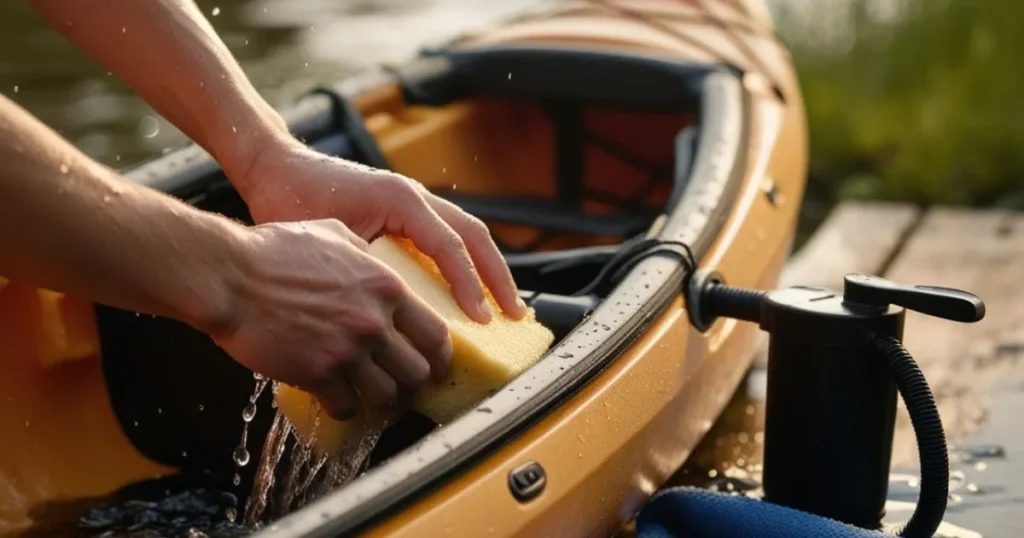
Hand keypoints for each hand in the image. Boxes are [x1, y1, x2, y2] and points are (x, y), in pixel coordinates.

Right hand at [212, 219, 451, 419]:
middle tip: (403, 389)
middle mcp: (373, 322)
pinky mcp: (317, 374)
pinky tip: (337, 400)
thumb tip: (375, 258)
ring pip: (387, 395)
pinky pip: (347, 406)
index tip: (436, 366)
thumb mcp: (333, 233)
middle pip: (418, 372)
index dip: (441, 357)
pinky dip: (345, 409)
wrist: (229, 276)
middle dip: (413, 385)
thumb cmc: (273, 250)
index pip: (435, 333)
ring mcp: (347, 350)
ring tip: (371, 398)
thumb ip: (364, 252)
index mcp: (385, 287)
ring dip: (381, 401)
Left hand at [235, 139, 527, 323]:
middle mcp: (414, 196)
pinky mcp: (406, 212)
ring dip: (489, 269)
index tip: (480, 319)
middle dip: (497, 277)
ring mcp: (413, 202)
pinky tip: (472, 293)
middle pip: (474, 235)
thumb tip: (390, 314)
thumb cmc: (291, 201)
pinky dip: (467, 263)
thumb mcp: (327, 239)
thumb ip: (361, 267)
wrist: (275, 169)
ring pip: (467, 233)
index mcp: (400, 198)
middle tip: (514, 315)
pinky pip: (449, 237)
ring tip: (506, 307)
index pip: (450, 245)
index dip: (468, 285)